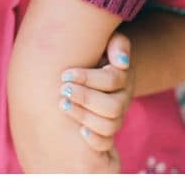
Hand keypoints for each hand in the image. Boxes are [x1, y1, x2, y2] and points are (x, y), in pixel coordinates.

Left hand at [59, 33, 134, 154]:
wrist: (85, 68)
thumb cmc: (92, 52)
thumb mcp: (105, 41)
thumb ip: (117, 44)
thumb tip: (121, 61)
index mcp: (122, 76)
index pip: (112, 80)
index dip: (88, 78)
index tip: (64, 74)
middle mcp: (122, 98)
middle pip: (113, 107)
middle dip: (85, 98)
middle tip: (63, 90)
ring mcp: (115, 117)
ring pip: (109, 126)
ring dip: (84, 116)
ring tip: (62, 104)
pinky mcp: (105, 131)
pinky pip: (106, 143)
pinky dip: (95, 140)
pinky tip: (80, 131)